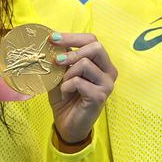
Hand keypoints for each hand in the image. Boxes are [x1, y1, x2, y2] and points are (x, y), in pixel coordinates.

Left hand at [47, 31, 116, 149]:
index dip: (72, 37)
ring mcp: (107, 84)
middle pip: (95, 47)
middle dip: (72, 51)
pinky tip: (66, 94)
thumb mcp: (61, 74)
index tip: (52, 38)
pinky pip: (79, 82)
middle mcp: (109, 71)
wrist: (67, 124)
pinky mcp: (100, 96)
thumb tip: (52, 41)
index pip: (92, 40)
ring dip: (67, 73)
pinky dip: (67, 86)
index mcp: (101, 62)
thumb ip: (61, 59)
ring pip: (85, 64)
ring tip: (63, 85)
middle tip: (55, 60)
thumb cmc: (66, 98)